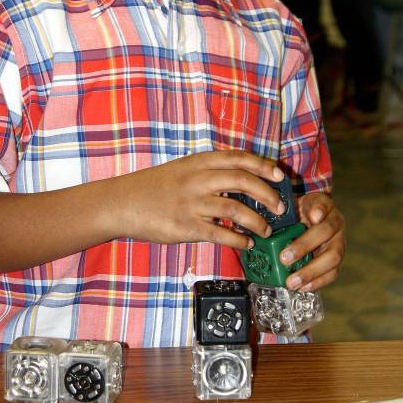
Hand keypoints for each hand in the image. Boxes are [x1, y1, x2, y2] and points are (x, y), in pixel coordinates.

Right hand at [118, 151, 287, 250]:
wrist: (123, 203)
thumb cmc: (154, 187)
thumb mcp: (181, 169)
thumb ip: (208, 172)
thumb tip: (242, 181)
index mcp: (198, 162)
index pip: (238, 158)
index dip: (263, 166)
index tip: (280, 175)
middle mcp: (197, 179)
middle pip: (243, 181)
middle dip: (268, 194)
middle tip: (279, 207)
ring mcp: (191, 203)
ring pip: (236, 209)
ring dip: (257, 221)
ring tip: (265, 230)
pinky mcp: (185, 226)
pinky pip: (220, 234)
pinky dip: (238, 240)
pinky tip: (246, 244)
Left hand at [279, 191, 344, 292]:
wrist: (309, 220)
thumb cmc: (299, 213)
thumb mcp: (292, 205)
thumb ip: (285, 210)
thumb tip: (272, 222)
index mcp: (324, 206)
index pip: (323, 204)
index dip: (319, 210)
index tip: (313, 216)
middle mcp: (335, 223)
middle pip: (326, 232)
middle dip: (305, 246)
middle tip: (284, 258)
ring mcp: (339, 242)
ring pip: (332, 257)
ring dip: (311, 271)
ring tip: (292, 281)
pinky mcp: (336, 260)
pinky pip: (332, 273)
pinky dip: (317, 282)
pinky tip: (303, 287)